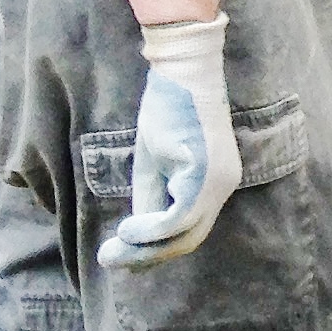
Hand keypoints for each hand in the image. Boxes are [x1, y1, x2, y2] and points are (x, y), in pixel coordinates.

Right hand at [98, 16, 239, 270]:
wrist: (182, 70)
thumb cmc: (167, 108)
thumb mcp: (153, 162)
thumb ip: (151, 198)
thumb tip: (135, 237)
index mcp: (215, 182)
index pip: (189, 231)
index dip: (155, 250)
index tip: (121, 256)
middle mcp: (224, 185)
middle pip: (188, 239)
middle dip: (146, 256)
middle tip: (108, 260)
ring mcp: (219, 181)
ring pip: (184, 234)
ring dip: (144, 248)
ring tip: (112, 250)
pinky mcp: (206, 173)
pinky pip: (180, 218)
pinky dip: (151, 231)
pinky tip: (127, 230)